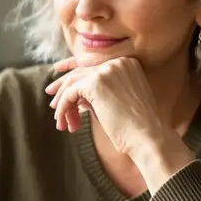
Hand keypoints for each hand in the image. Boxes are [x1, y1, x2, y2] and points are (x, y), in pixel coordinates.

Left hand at [44, 56, 166, 156]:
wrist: (148, 138)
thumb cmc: (137, 128)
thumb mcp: (118, 103)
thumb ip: (98, 93)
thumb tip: (76, 96)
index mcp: (128, 63)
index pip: (93, 63)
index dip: (73, 68)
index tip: (58, 76)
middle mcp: (117, 62)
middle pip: (81, 71)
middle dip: (63, 86)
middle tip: (52, 100)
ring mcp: (106, 71)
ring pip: (74, 83)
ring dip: (64, 103)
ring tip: (60, 121)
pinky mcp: (95, 83)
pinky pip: (70, 94)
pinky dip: (63, 108)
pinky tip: (63, 122)